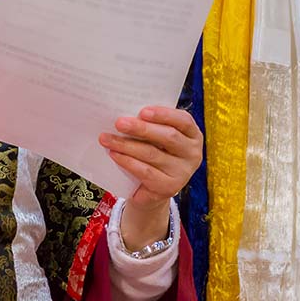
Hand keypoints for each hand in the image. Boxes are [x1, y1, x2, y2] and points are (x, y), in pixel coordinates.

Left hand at [99, 106, 202, 248]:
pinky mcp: (169, 187)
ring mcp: (183, 172)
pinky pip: (145, 172)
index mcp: (192, 135)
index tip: (143, 111)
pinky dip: (127, 161)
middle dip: (141, 128)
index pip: (183, 120)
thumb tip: (126, 112)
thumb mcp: (157, 137)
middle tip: (119, 123)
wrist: (151, 189)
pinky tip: (114, 154)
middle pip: (168, 137)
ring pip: (152, 154)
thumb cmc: (155, 153)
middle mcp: (192, 153)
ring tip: (107, 138)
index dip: (164, 114)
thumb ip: (150, 124)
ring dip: (126, 145)